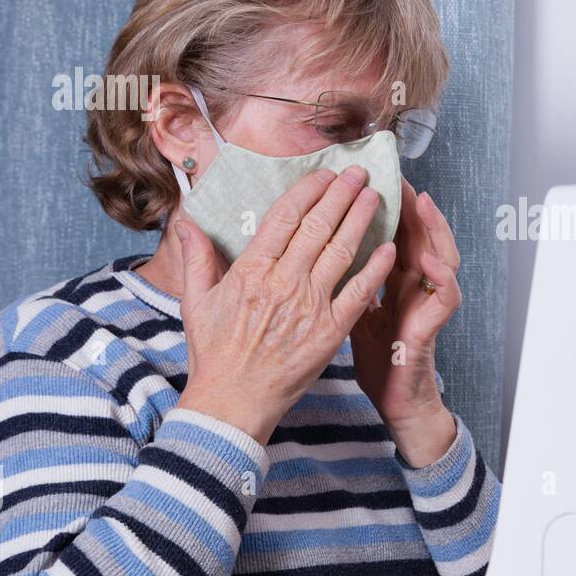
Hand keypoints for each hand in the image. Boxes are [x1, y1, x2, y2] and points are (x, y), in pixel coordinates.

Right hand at [174, 166, 395, 444]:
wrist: (233, 402)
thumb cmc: (214, 354)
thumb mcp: (195, 303)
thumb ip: (196, 259)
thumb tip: (186, 222)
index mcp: (251, 271)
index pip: (285, 217)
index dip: (308, 190)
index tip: (324, 174)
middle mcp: (283, 283)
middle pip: (318, 226)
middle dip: (341, 194)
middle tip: (358, 173)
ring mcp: (309, 307)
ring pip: (341, 251)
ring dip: (361, 220)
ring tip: (374, 197)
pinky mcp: (330, 332)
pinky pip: (358, 293)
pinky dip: (375, 268)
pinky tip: (388, 247)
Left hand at [351, 179, 461, 466]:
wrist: (393, 397)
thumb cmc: (376, 355)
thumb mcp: (354, 309)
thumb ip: (345, 278)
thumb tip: (314, 248)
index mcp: (394, 277)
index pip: (393, 231)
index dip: (386, 205)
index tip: (369, 179)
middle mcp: (416, 284)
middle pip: (419, 234)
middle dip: (410, 204)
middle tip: (397, 175)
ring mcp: (428, 302)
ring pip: (442, 254)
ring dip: (434, 228)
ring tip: (423, 202)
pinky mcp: (434, 325)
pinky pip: (446, 296)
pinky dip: (442, 275)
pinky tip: (431, 259)